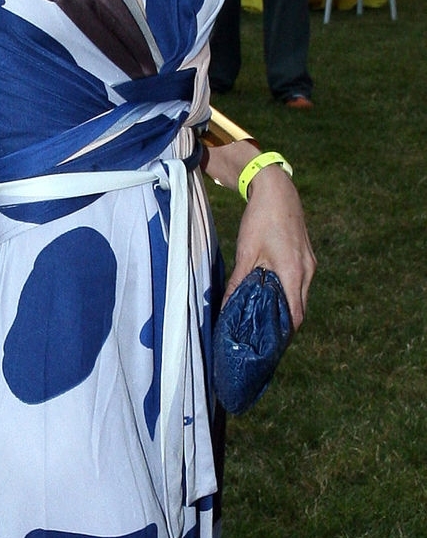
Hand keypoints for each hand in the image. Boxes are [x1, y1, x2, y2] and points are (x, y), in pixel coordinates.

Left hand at [224, 163, 315, 328]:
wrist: (277, 190)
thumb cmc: (260, 220)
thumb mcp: (246, 252)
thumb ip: (238, 283)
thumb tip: (227, 308)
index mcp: (293, 273)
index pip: (295, 316)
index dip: (284, 335)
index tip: (269, 347)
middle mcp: (307, 271)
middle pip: (300, 309)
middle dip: (284, 326)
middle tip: (264, 339)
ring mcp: (310, 263)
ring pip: (301, 296)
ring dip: (286, 309)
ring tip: (265, 321)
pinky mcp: (307, 257)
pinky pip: (300, 283)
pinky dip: (289, 294)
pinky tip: (272, 296)